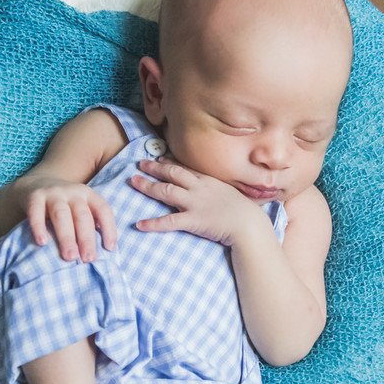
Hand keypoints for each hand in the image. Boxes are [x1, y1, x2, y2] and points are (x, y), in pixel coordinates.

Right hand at [17, 175, 116, 261]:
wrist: (35, 183)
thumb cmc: (65, 205)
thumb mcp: (80, 207)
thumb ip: (90, 224)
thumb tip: (101, 253)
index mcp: (88, 196)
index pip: (103, 210)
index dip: (109, 228)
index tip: (110, 248)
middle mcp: (73, 193)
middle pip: (82, 216)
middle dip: (87, 239)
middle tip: (89, 259)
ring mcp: (53, 194)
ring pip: (61, 215)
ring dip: (67, 237)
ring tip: (70, 256)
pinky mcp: (34, 197)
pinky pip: (36, 212)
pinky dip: (39, 227)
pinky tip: (42, 242)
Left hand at [128, 157, 267, 246]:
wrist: (249, 224)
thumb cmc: (244, 212)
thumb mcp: (231, 194)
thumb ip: (218, 190)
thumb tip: (213, 190)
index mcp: (208, 181)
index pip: (185, 168)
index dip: (170, 163)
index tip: (159, 159)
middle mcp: (199, 188)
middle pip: (172, 174)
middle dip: (154, 168)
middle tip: (140, 164)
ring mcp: (195, 203)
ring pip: (166, 191)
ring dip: (148, 186)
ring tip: (133, 181)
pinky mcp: (193, 220)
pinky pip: (169, 221)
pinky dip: (153, 223)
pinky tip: (139, 224)